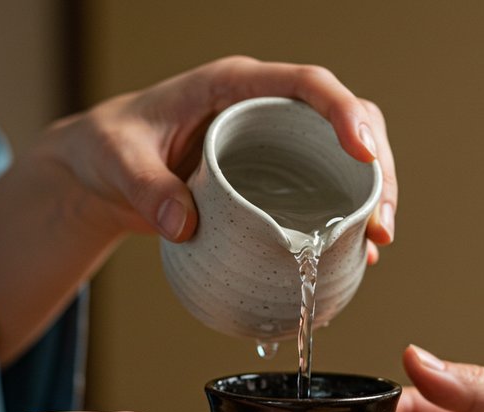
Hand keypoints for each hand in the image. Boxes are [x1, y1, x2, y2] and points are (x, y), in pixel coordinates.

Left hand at [46, 55, 396, 260]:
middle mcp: (265, 111)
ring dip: (372, 196)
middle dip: (376, 166)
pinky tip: (360, 255)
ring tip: (379, 241)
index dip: (343, 111)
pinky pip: (326, 193)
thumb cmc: (110, 148)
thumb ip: (145, 188)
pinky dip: (348, 221)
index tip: (361, 151)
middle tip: (381, 220)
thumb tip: (185, 225)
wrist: (102, 172)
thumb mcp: (117, 161)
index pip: (306, 83)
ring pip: (345, 158)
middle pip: (345, 120)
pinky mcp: (275, 182)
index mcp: (234, 86)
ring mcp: (276, 147)